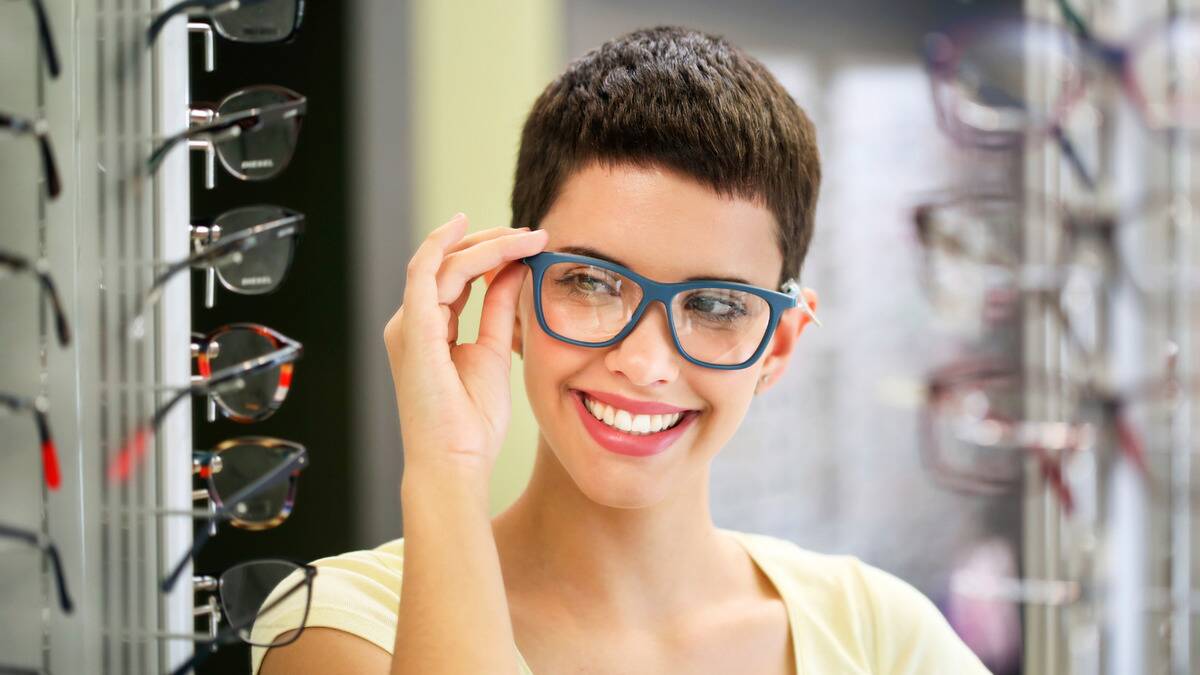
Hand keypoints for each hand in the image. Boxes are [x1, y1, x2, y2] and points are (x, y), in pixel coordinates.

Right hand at [383, 213, 548, 476]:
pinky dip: (444, 245)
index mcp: (428, 330)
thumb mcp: (495, 353)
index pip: (457, 277)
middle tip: (533, 234)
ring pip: (443, 262)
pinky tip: (466, 227)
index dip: (492, 255)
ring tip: (527, 236)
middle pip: (448, 263)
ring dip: (487, 243)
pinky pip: (424, 273)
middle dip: (492, 241)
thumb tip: (516, 270)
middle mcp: (413, 323)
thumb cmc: (470, 424)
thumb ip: (501, 310)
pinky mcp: (413, 330)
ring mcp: (408, 325)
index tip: (530, 244)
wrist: (454, 463)